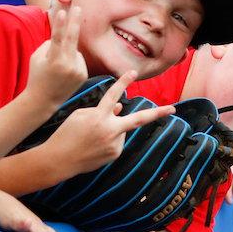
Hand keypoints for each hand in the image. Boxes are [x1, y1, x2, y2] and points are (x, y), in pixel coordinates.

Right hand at [25, 0, 88, 109]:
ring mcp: (77, 71)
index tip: (62, 11)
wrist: (44, 100)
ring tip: (58, 68)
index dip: (60, 24)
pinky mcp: (83, 75)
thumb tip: (62, 35)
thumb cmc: (37, 76)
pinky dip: (73, 60)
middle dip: (75, 21)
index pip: (57, 39)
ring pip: (74, 50)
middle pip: (72, 39)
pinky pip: (79, 59)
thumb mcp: (36, 58)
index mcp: (53, 61)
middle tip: (79, 7)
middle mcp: (68, 66)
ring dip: (68, 52)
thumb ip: (48, 44)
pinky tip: (66, 72)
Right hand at [43, 71, 173, 175]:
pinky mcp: (115, 154)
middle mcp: (110, 130)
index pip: (113, 95)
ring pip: (121, 130)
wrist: (59, 160)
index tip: (134, 72)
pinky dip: (110, 139)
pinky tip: (95, 145)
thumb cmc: (67, 134)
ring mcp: (114, 144)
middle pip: (138, 119)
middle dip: (157, 113)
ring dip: (113, 129)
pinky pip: (117, 141)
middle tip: (173, 108)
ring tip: (92, 137)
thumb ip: (104, 110)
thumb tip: (121, 107)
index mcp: (98, 116)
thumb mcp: (80, 115)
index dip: (123, 82)